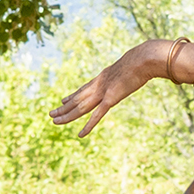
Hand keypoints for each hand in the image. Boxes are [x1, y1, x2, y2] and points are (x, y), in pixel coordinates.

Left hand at [50, 41, 178, 135]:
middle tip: (51, 114)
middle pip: (77, 99)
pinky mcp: (110, 99)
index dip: (72, 96)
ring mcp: (103, 92)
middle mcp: (98, 85)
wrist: (141, 60)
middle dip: (64, 108)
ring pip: (80, 107)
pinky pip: (96, 116)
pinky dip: (88, 126)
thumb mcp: (129, 67)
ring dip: (67, 116)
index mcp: (102, 77)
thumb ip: (126, 71)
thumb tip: (131, 70)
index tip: (63, 100)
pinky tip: (80, 134)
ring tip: (55, 121)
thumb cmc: (141, 61)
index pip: (84, 89)